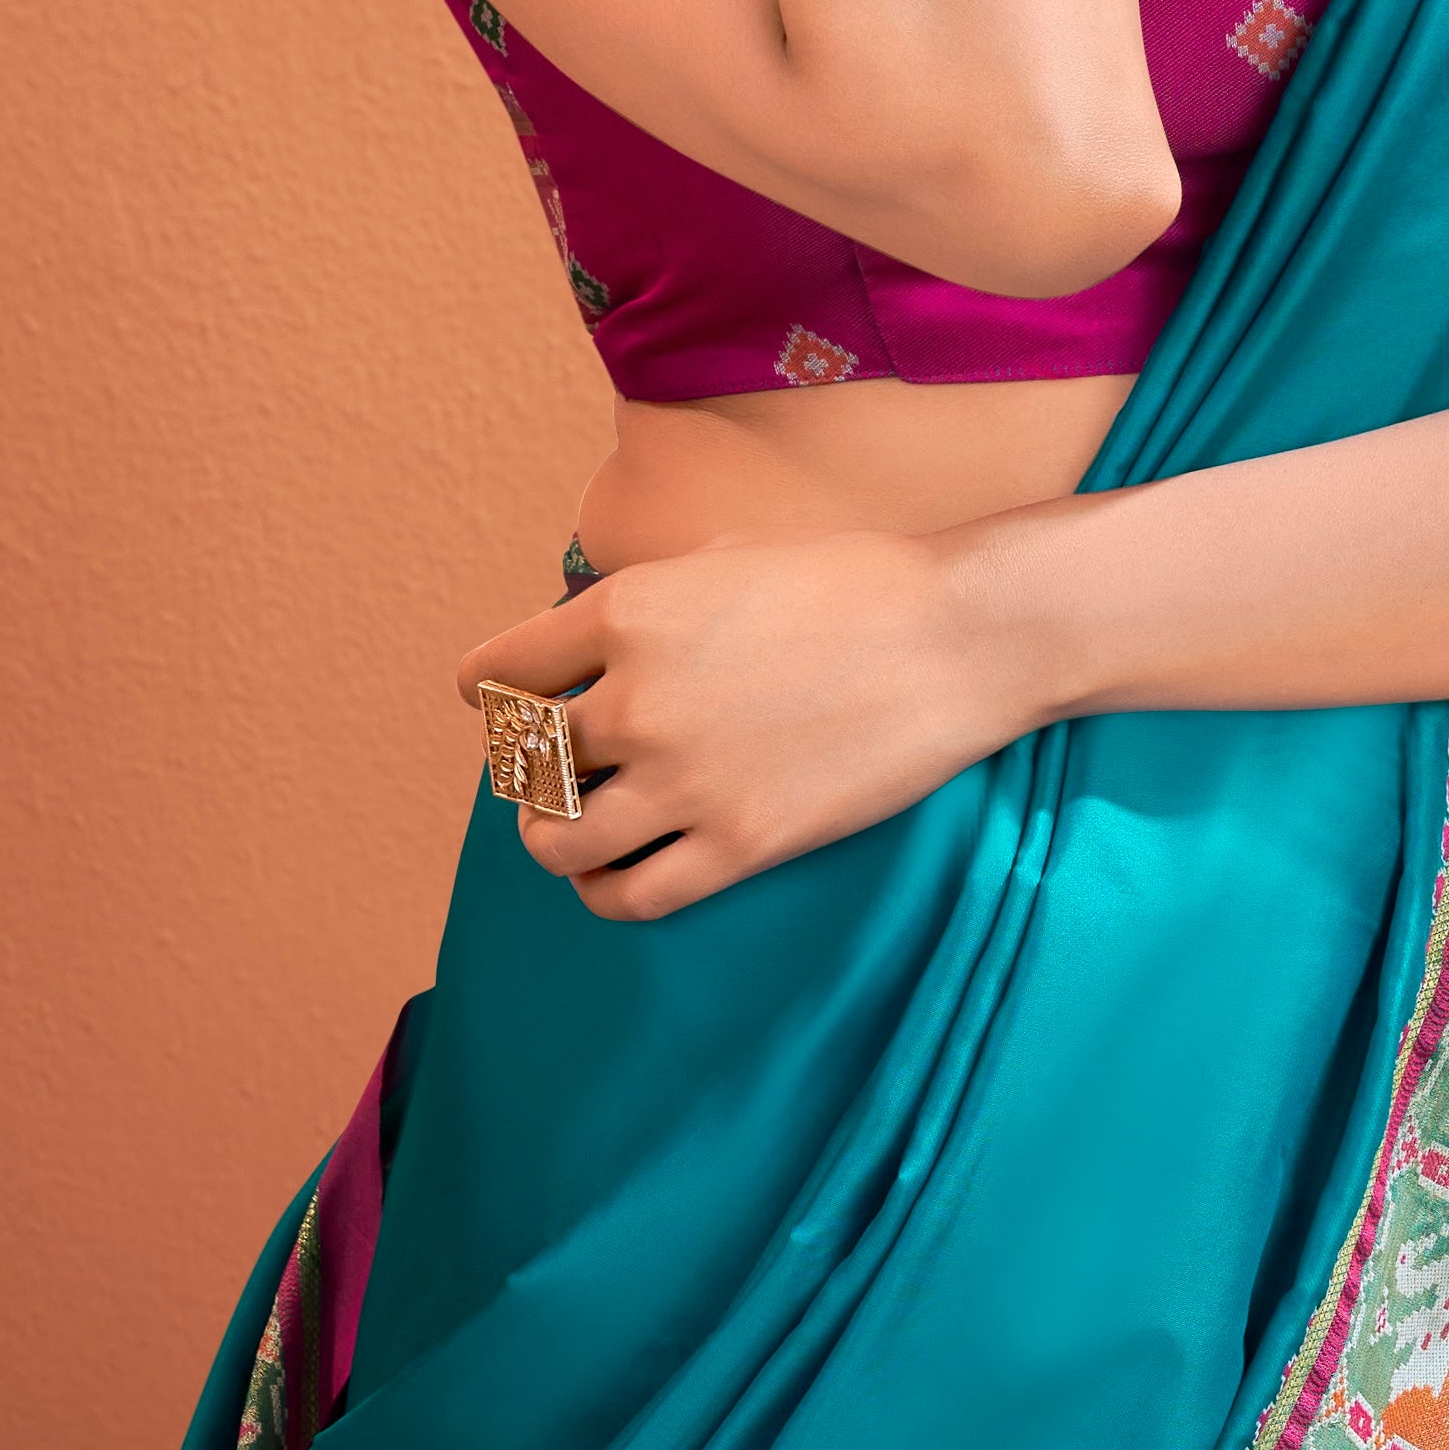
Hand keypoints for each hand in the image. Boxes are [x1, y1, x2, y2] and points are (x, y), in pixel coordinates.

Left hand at [452, 525, 1022, 921]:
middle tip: (554, 768)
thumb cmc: (850, 579)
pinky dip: (603, 891)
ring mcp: (684, 781)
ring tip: (572, 825)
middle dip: (527, 767)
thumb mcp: (722, 552)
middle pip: (521, 762)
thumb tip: (585, 640)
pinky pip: (627, 897)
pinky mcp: (738, 846)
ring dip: (550, 835)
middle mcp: (637, 699)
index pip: (497, 673)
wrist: (955, 634)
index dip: (494, 691)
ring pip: (554, 842)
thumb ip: (643, 601)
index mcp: (626, 611)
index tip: (504, 705)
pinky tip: (615, 872)